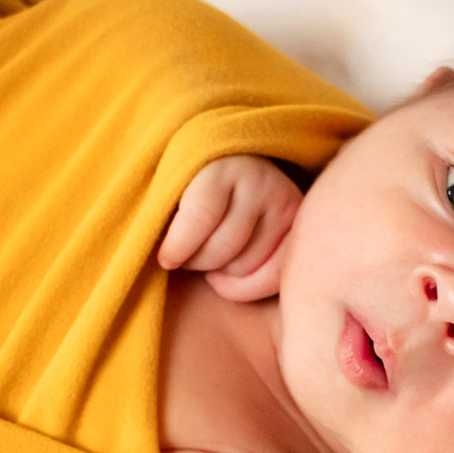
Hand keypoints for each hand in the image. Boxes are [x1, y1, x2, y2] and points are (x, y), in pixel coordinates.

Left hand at [158, 155, 302, 300]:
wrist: (240, 165)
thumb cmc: (193, 185)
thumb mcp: (173, 185)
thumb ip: (163, 213)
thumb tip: (153, 258)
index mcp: (221, 165)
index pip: (200, 215)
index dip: (177, 246)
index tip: (165, 259)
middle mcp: (260, 181)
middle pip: (222, 248)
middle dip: (196, 262)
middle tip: (186, 257)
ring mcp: (285, 204)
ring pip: (244, 267)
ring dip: (220, 272)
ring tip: (211, 256)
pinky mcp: (300, 229)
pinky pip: (272, 279)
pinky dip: (245, 287)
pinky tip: (231, 272)